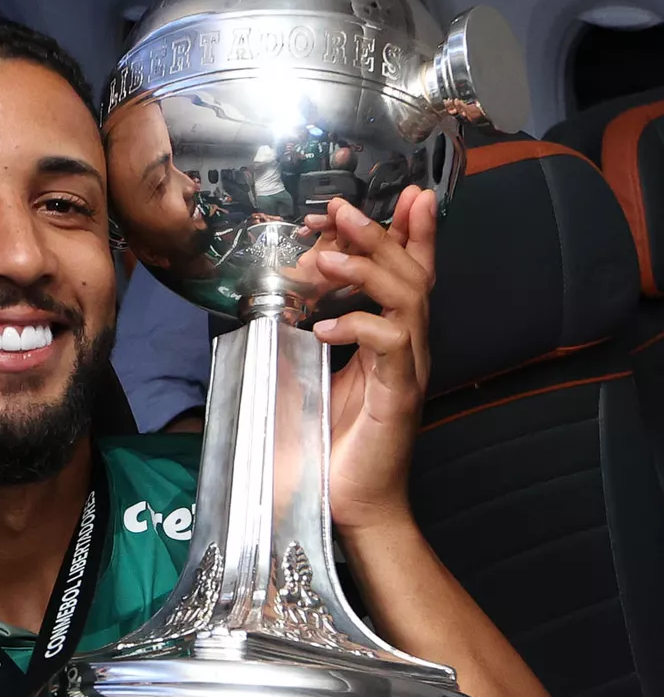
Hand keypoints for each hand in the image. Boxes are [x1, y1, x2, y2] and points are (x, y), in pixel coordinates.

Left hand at [305, 186, 435, 531]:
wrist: (352, 503)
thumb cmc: (334, 444)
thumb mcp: (316, 376)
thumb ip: (312, 339)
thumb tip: (282, 305)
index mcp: (393, 339)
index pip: (413, 273)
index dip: (414, 232)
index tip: (407, 194)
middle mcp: (409, 347)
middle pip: (411, 273)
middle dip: (380, 234)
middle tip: (343, 208)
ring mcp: (408, 369)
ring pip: (407, 298)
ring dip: (367, 269)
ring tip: (328, 255)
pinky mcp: (400, 394)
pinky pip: (390, 344)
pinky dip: (359, 326)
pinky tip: (326, 326)